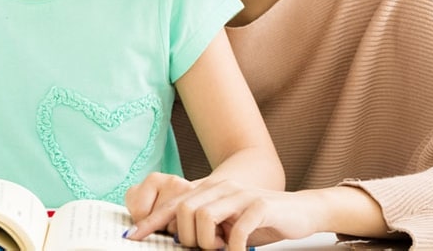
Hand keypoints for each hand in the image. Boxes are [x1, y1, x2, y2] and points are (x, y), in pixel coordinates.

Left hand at [126, 179, 324, 250]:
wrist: (300, 211)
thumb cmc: (260, 220)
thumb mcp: (227, 221)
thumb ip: (204, 224)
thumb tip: (176, 239)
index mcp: (209, 190)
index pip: (172, 204)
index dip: (150, 221)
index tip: (132, 237)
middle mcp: (221, 188)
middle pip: (183, 209)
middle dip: (188, 237)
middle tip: (207, 249)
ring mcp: (240, 195)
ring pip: (204, 216)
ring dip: (209, 242)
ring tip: (222, 249)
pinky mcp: (260, 206)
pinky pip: (236, 229)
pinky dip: (233, 246)